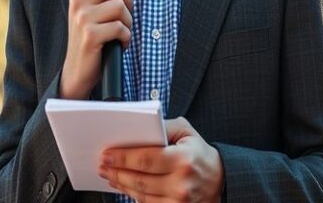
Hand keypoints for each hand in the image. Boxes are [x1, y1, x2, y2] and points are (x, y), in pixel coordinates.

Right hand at [60, 0, 133, 99]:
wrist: (77, 70)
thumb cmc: (92, 35)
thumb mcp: (92, 7)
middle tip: (123, 14)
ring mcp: (81, 16)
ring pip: (121, 4)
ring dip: (128, 21)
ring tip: (119, 31)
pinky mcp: (90, 34)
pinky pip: (121, 27)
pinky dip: (126, 37)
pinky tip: (118, 43)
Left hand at [99, 117, 223, 201]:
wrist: (219, 180)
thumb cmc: (200, 154)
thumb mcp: (187, 132)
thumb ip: (164, 126)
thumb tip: (139, 126)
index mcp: (183, 159)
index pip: (146, 159)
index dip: (123, 158)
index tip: (107, 154)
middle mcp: (180, 182)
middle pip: (139, 179)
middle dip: (117, 171)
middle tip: (103, 164)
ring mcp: (178, 200)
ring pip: (140, 193)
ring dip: (121, 184)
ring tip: (109, 174)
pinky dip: (132, 194)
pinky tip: (124, 186)